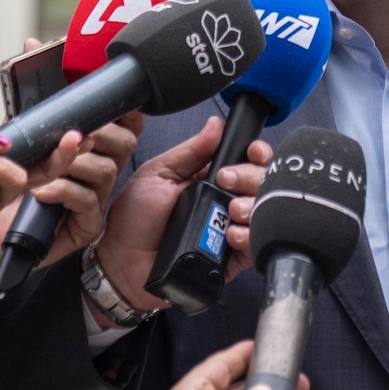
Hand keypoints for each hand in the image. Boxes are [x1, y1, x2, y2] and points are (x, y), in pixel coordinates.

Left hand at [0, 114, 143, 274]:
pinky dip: (63, 190)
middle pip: (125, 144)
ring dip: (76, 162)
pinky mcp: (88, 225)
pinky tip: (41, 192)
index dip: (126, 115)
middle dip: (102, 133)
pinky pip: (87, 200)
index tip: (112, 107)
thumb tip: (54, 91)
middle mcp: (99, 173)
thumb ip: (43, 120)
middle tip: (72, 134)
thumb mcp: (23, 140)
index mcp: (90, 150)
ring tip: (48, 167)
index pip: (124, 127)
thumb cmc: (3, 178)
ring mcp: (97, 199)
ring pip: (106, 170)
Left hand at [97, 117, 273, 313]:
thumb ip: (190, 151)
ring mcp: (231, 230)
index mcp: (210, 179)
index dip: (257, 154)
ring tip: (230, 211)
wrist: (123, 265)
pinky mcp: (232, 258)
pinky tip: (231, 234)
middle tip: (226, 181)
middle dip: (251, 177)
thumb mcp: (158, 174)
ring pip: (265, 212)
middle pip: (262, 183)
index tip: (251, 151)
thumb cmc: (134, 220)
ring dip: (252, 205)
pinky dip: (249, 235)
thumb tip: (217, 124)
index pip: (248, 161)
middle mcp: (225, 203)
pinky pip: (256, 245)